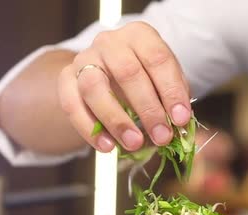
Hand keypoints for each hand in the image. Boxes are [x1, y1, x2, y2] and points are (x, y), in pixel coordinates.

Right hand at [58, 21, 191, 152]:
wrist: (108, 73)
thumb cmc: (144, 78)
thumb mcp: (163, 82)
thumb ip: (172, 100)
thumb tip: (179, 126)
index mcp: (139, 35)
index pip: (157, 58)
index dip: (171, 90)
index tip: (181, 119)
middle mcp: (109, 42)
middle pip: (127, 72)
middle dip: (148, 108)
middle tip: (162, 136)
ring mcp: (84, 58)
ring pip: (94, 87)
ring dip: (116, 120)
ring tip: (134, 144)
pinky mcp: (66, 78)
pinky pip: (71, 104)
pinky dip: (88, 129)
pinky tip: (107, 146)